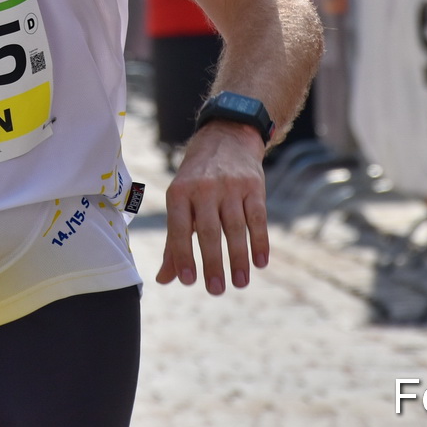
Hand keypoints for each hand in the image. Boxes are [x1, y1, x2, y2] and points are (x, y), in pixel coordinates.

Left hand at [156, 121, 268, 295]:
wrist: (227, 135)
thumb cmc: (196, 177)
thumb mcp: (180, 200)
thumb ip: (174, 240)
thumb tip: (165, 279)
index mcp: (179, 191)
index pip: (179, 228)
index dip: (183, 255)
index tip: (189, 281)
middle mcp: (204, 187)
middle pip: (209, 231)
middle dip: (213, 263)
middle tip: (216, 290)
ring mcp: (231, 185)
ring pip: (235, 227)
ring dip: (238, 258)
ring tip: (240, 283)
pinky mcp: (254, 185)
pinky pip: (258, 218)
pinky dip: (260, 242)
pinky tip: (260, 263)